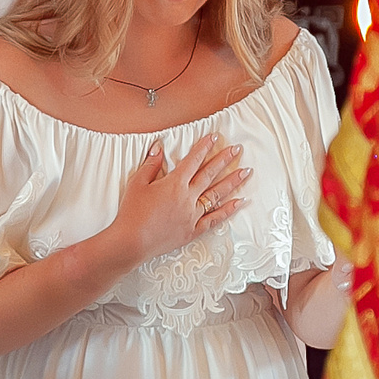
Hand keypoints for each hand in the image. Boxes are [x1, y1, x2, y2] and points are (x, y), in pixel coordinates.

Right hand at [107, 135, 249, 266]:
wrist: (131, 241)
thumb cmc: (132, 213)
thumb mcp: (137, 184)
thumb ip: (151, 164)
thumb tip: (159, 147)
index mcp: (174, 184)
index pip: (193, 160)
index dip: (205, 147)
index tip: (215, 137)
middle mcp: (187, 198)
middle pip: (210, 174)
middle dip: (224, 160)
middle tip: (237, 149)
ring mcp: (192, 215)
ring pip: (217, 195)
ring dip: (232, 182)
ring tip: (246, 171)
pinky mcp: (193, 230)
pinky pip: (214, 219)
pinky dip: (228, 210)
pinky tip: (239, 202)